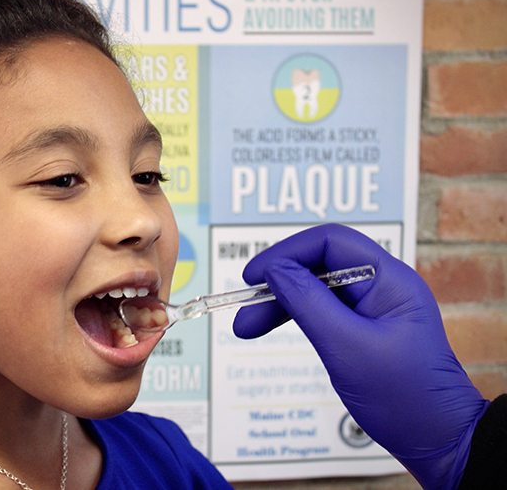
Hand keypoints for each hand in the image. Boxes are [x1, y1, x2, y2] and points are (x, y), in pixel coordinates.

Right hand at [233, 224, 488, 489]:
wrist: (439, 442)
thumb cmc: (405, 399)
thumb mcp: (347, 347)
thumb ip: (308, 303)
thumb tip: (275, 270)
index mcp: (390, 280)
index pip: (329, 242)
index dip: (286, 253)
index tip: (254, 276)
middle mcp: (383, 285)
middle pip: (318, 263)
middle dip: (278, 282)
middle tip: (246, 309)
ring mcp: (374, 307)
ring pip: (316, 287)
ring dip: (280, 303)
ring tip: (247, 327)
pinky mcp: (365, 328)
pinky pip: (323, 309)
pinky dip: (295, 317)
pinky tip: (274, 328)